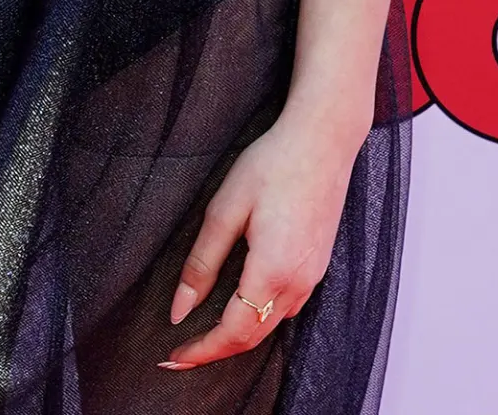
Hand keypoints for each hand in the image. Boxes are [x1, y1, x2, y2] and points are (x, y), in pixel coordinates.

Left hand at [160, 113, 355, 369]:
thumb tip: (180, 309)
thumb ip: (202, 262)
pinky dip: (260, 318)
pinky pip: (287, 308)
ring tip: (206, 334)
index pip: (233, 332)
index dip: (201, 350)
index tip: (173, 357)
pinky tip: (244, 306)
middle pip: (253, 337)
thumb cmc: (273, 164)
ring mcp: (313, 276)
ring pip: (271, 325)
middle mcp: (297, 283)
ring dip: (239, 337)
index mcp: (272, 271)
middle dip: (216, 350)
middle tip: (182, 352)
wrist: (323, 140)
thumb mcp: (226, 207)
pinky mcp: (318, 265)